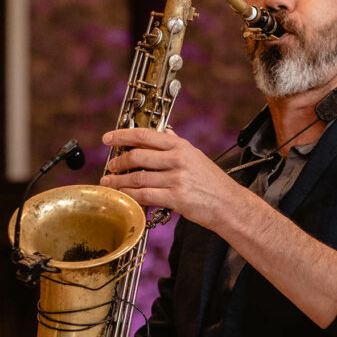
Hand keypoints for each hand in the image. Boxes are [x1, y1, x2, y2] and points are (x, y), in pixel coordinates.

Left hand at [100, 127, 238, 228]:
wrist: (228, 204)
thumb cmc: (212, 182)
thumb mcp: (196, 157)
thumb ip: (177, 145)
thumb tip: (164, 132)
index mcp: (181, 146)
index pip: (145, 136)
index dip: (122, 135)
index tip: (107, 138)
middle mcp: (178, 159)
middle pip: (137, 157)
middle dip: (118, 162)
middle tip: (110, 166)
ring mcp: (177, 179)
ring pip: (138, 178)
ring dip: (119, 181)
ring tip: (109, 183)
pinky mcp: (176, 198)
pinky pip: (145, 195)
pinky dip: (130, 195)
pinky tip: (123, 195)